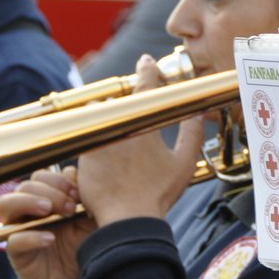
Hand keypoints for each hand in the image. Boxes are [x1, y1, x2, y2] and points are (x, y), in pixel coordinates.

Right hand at [0, 168, 92, 278]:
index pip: (42, 175)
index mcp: (49, 197)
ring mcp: (20, 229)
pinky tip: (50, 239)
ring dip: (29, 203)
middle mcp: (30, 210)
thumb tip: (84, 177)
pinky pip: (14, 240)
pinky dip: (31, 237)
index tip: (79, 193)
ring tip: (50, 212)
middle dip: (50, 191)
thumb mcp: (92, 219)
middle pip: (26, 185)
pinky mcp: (17, 253)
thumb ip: (89, 198)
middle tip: (70, 207)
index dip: (59, 180)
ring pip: (7, 204)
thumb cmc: (86, 244)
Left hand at [72, 55, 205, 224]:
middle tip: (133, 118)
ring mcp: (97, 138)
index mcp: (143, 124)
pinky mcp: (82, 153)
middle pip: (118, 101)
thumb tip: (197, 114)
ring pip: (99, 116)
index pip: (145, 86)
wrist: (127, 218)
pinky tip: (104, 156)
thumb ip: (192, 134)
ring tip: (117, 139)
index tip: (146, 61)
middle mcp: (117, 126)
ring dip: (106, 120)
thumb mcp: (184, 164)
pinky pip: (87, 137)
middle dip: (125, 106)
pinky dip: (95, 141)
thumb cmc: (158, 193)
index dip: (147, 70)